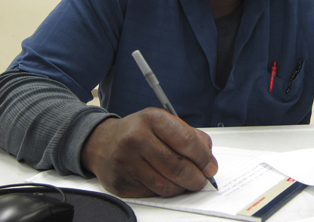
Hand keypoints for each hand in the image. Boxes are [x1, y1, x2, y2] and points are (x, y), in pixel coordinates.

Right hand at [80, 107, 217, 197]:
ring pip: (166, 185)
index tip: (211, 168)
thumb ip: (190, 136)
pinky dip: (164, 192)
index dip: (203, 158)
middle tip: (202, 180)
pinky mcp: (121, 182)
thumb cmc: (138, 132)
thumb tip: (208, 158)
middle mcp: (137, 138)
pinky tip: (164, 182)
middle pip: (178, 167)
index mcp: (152, 119)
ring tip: (184, 183)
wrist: (102, 142)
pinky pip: (152, 194)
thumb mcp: (164, 122)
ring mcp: (127, 162)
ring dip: (181, 188)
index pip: (186, 142)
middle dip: (196, 178)